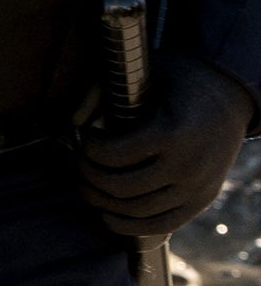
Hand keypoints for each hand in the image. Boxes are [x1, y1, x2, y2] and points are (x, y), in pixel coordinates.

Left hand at [80, 53, 253, 234]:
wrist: (228, 96)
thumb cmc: (177, 80)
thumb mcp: (141, 74)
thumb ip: (100, 91)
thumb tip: (71, 122)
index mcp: (172, 133)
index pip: (113, 155)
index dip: (88, 148)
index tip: (84, 136)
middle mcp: (188, 166)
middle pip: (120, 187)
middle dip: (88, 176)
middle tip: (78, 161)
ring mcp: (197, 188)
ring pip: (137, 210)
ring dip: (102, 201)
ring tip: (86, 184)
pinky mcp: (201, 201)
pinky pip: (162, 224)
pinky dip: (129, 225)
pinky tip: (106, 215)